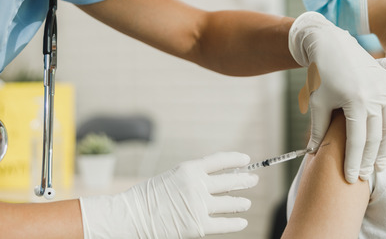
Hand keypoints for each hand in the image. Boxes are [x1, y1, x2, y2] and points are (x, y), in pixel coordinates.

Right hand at [79, 152, 257, 237]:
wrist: (132, 216)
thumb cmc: (148, 197)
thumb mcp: (171, 178)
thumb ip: (192, 179)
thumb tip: (215, 184)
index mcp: (189, 169)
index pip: (220, 161)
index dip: (235, 160)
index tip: (246, 160)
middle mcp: (198, 185)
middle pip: (229, 181)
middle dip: (244, 180)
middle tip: (253, 179)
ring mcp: (199, 206)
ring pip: (230, 203)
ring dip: (240, 202)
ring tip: (246, 202)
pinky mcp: (198, 226)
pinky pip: (223, 224)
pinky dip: (235, 223)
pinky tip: (241, 221)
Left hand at [288, 12, 385, 182]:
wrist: (332, 44)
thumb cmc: (321, 74)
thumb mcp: (318, 102)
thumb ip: (318, 129)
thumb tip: (313, 152)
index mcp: (355, 101)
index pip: (356, 140)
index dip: (354, 162)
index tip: (351, 178)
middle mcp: (374, 96)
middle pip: (374, 137)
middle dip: (368, 160)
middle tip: (364, 176)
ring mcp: (385, 89)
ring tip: (379, 165)